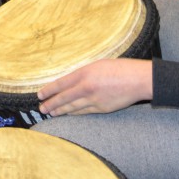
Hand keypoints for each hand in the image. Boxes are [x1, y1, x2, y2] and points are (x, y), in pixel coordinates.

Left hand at [37, 59, 152, 115]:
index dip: (49, 90)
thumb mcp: (97, 65)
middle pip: (63, 98)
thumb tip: (71, 81)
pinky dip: (74, 113)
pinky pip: (84, 112)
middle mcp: (86, 87)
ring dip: (60, 110)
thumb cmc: (120, 68)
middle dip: (51, 104)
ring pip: (72, 107)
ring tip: (51, 113)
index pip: (61, 84)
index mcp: (84, 73)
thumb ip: (83, 73)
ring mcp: (94, 100)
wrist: (138, 80)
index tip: (40, 95)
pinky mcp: (102, 108)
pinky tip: (68, 114)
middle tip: (41, 108)